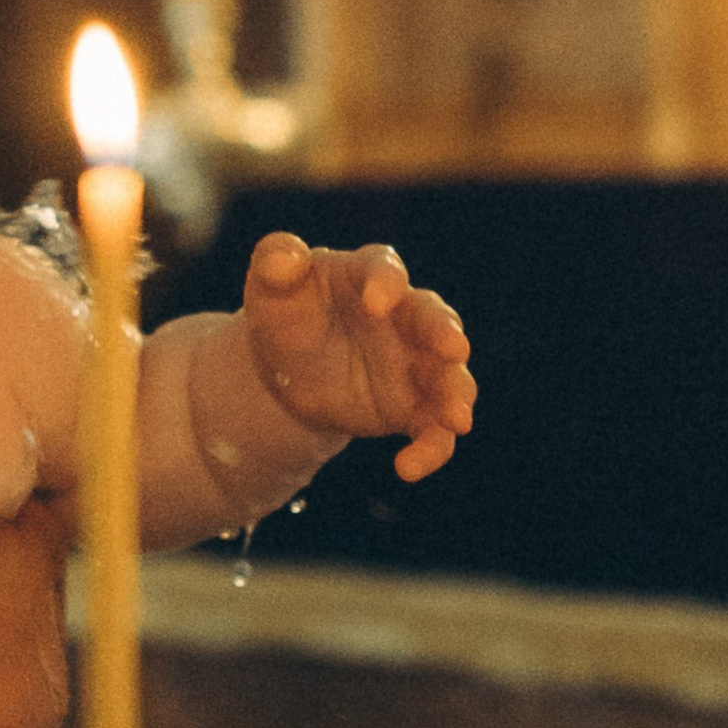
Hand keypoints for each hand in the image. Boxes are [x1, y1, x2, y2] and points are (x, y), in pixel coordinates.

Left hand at [241, 235, 475, 483]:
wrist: (288, 370)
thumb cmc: (286, 314)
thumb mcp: (270, 286)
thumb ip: (275, 263)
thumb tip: (285, 259)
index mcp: (369, 276)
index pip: (385, 269)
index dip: (385, 283)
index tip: (377, 303)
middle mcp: (404, 316)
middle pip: (435, 319)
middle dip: (445, 333)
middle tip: (452, 348)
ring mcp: (415, 363)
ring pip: (449, 376)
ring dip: (457, 394)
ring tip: (456, 418)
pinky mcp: (413, 407)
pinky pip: (433, 429)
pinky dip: (431, 449)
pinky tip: (409, 468)